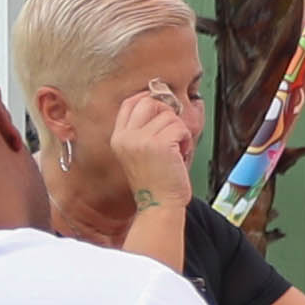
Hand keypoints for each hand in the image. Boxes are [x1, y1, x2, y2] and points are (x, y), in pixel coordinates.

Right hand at [107, 82, 201, 202]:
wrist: (159, 205)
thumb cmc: (155, 181)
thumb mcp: (138, 152)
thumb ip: (142, 129)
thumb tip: (160, 102)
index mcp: (118, 137)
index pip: (130, 102)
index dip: (149, 99)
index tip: (163, 110)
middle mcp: (126, 137)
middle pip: (149, 101)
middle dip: (167, 113)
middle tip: (172, 131)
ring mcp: (141, 140)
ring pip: (169, 116)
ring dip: (179, 131)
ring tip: (176, 150)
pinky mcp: (159, 145)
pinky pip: (180, 128)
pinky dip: (186, 140)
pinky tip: (181, 154)